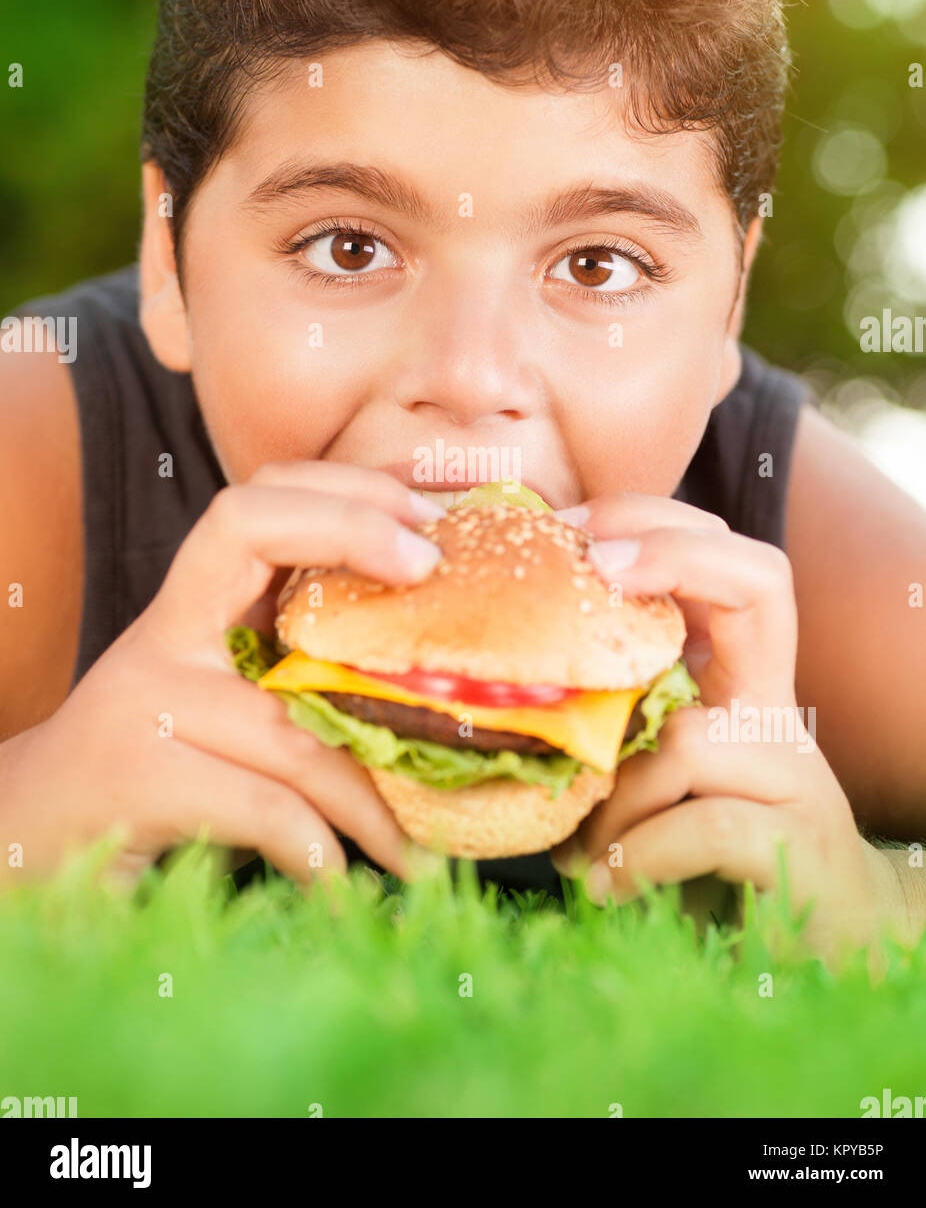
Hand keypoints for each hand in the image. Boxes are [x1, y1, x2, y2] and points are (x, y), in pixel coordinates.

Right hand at [0, 463, 446, 889]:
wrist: (24, 843)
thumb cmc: (147, 781)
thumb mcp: (220, 714)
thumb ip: (291, 685)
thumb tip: (430, 692)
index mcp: (189, 612)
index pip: (252, 502)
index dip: (339, 492)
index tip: (424, 524)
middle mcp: (163, 636)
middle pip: (249, 529)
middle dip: (352, 530)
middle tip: (435, 575)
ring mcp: (143, 699)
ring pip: (289, 715)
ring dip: (373, 794)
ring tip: (424, 848)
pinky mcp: (135, 776)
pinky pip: (262, 804)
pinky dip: (317, 851)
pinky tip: (339, 882)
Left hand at [550, 494, 894, 963]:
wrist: (818, 947)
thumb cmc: (709, 858)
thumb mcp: (655, 777)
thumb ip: (615, 726)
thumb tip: (498, 689)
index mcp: (741, 685)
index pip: (735, 566)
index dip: (665, 527)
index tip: (579, 534)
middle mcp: (776, 711)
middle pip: (758, 579)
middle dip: (669, 554)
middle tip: (589, 568)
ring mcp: (795, 773)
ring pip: (685, 736)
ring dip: (611, 797)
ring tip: (576, 852)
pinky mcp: (799, 844)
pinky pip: (699, 823)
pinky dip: (635, 857)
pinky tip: (607, 889)